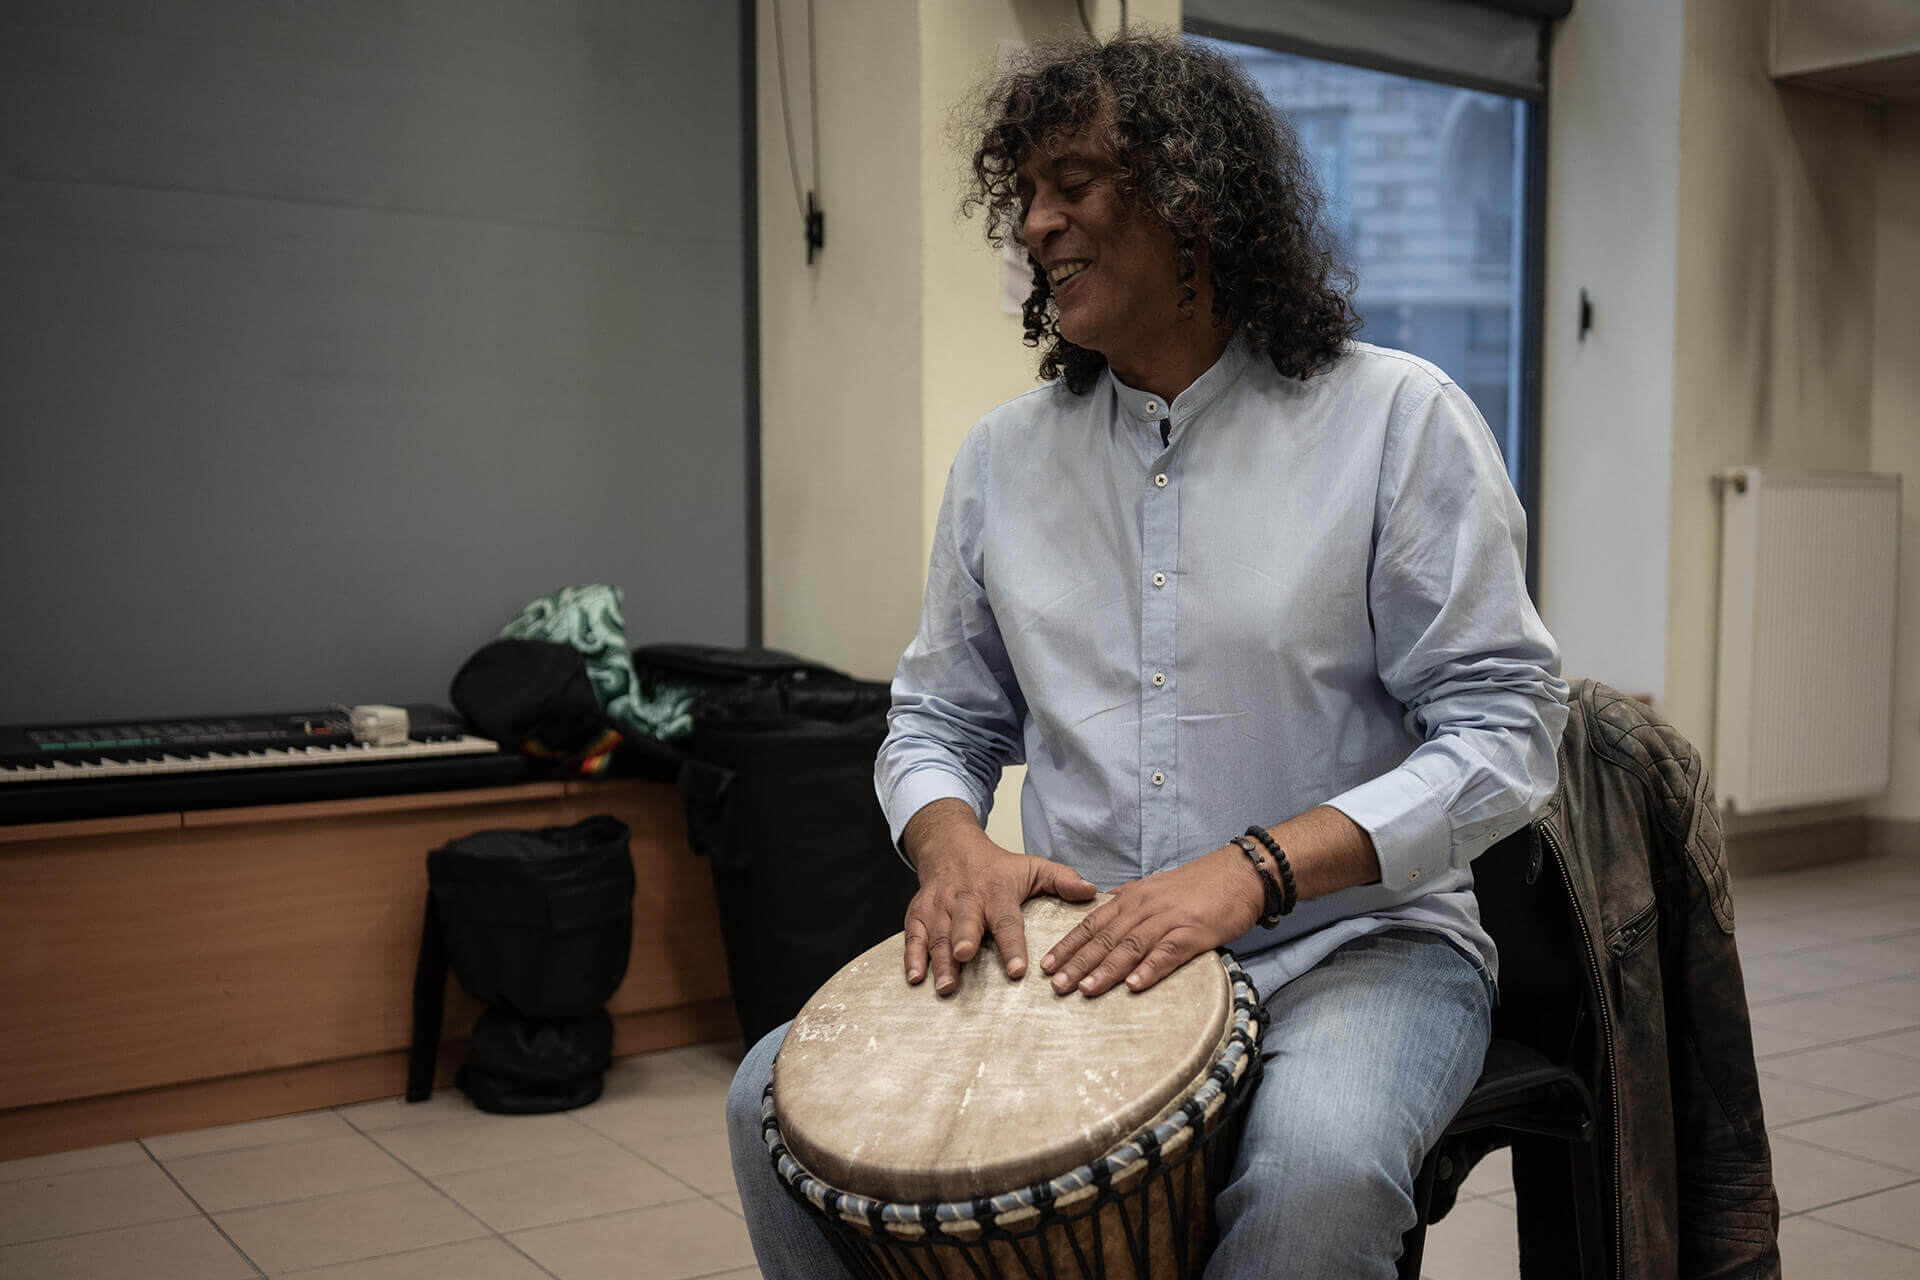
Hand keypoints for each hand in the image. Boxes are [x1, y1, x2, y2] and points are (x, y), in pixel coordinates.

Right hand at [903, 822, 1096, 995]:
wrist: (949, 846)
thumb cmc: (995, 867)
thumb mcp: (1031, 867)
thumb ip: (1061, 879)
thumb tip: (1092, 892)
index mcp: (996, 891)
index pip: (1006, 920)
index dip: (1012, 945)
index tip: (1017, 970)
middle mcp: (966, 899)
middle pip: (964, 922)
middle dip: (962, 940)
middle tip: (964, 958)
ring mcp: (939, 906)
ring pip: (938, 934)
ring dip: (939, 960)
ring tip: (945, 986)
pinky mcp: (919, 913)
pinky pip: (913, 935)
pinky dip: (912, 956)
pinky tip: (915, 978)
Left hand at [1040, 846, 1262, 996]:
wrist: (1240, 873)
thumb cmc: (1199, 885)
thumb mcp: (1156, 887)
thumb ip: (1130, 901)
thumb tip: (1103, 908)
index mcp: (1133, 897)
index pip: (1093, 922)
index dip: (1069, 944)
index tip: (1047, 964)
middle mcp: (1145, 907)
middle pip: (1105, 937)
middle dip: (1078, 962)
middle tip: (1056, 985)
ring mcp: (1169, 919)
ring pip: (1130, 946)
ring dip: (1106, 970)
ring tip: (1085, 989)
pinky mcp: (1194, 932)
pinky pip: (1168, 952)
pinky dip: (1150, 969)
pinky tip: (1134, 985)